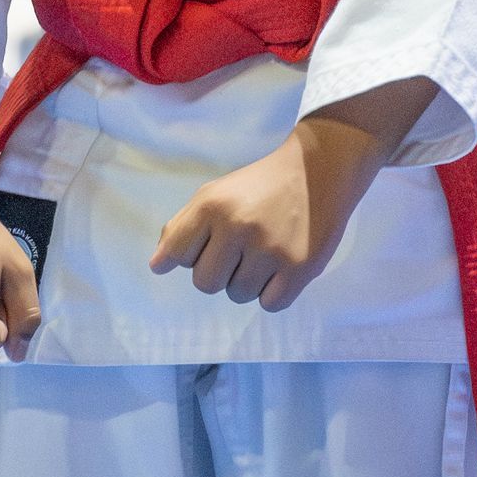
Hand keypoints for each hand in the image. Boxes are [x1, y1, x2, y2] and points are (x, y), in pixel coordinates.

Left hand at [151, 119, 381, 312]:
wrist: (318, 171)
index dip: (191, 254)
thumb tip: (157, 266)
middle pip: (205, 284)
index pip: (177, 255)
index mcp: (212, 206)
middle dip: (219, 272)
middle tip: (240, 250)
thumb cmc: (259, 187)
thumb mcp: (214, 194)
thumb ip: (181, 228)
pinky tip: (281, 267)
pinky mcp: (301, 268)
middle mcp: (238, 227)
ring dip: (247, 281)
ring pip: (238, 295)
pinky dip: (272, 292)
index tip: (210, 243)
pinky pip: (270, 304)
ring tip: (265, 253)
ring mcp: (271, 250)